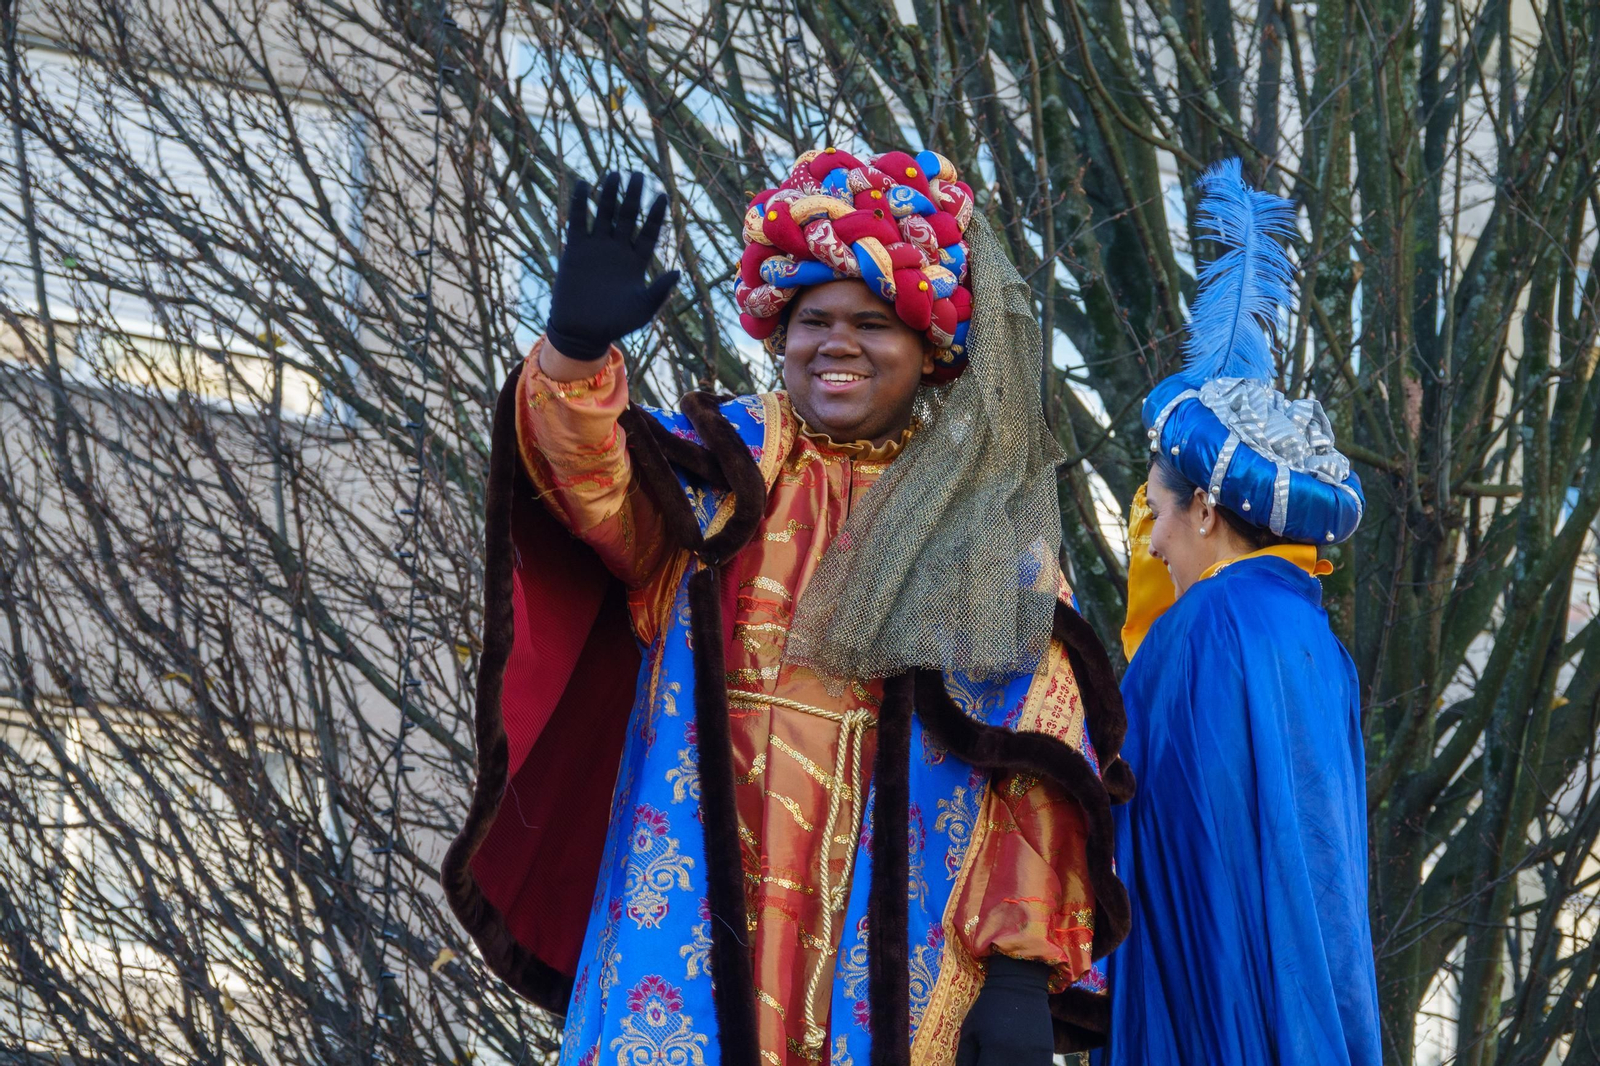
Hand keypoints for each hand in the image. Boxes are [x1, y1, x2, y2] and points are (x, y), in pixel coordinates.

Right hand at [545, 171, 680, 360]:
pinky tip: (582, 184)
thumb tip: (677, 272)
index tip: (663, 195)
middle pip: (628, 216)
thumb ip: (659, 290)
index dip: (656, 214)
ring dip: (609, 194)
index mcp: (637, 261)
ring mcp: (597, 247)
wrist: (582, 331)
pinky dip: (579, 203)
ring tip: (614, 174)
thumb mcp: (643, 308)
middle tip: (639, 174)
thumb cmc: (616, 323)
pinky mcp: (575, 249)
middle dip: (633, 196)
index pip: (649, 231)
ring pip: (604, 214)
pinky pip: (578, 221)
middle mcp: (618, 250)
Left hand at [954, 956, 1055, 1065]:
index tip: (976, 1065)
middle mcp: (1018, 1059)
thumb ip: (965, 1059)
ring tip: (999, 1058)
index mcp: (995, 1052)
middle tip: (986, 1060)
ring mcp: (1036, 1057)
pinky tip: (1012, 1058)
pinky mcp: (1047, 1053)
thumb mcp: (970, 1030)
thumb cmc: (989, 1005)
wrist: (1021, 982)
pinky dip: (1021, 1065)